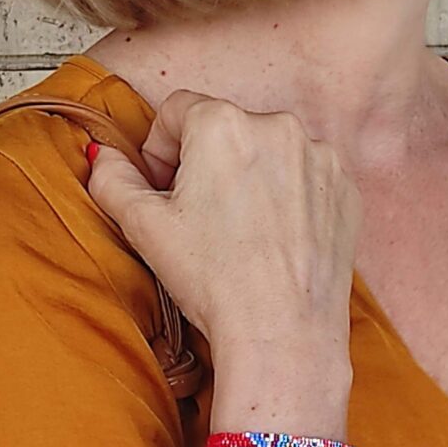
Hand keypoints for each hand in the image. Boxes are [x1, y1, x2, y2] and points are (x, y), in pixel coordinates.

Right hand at [85, 88, 363, 354]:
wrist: (283, 335)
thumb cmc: (217, 282)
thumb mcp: (144, 229)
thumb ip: (112, 180)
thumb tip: (101, 155)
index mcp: (223, 124)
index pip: (176, 112)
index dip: (160, 152)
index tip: (164, 192)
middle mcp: (279, 125)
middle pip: (225, 130)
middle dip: (205, 166)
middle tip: (200, 222)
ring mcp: (320, 157)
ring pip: (267, 154)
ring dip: (249, 181)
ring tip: (241, 237)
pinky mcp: (345, 190)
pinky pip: (305, 180)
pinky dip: (289, 201)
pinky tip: (275, 243)